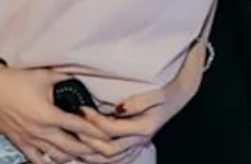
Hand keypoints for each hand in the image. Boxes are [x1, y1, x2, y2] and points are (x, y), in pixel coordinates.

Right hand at [0, 65, 117, 163]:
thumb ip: (65, 76)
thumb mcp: (44, 74)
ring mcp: (30, 140)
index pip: (80, 128)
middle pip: (73, 148)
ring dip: (74, 159)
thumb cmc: (16, 77)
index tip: (109, 136)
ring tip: (86, 158)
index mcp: (49, 115)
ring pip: (58, 158)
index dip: (96, 132)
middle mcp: (42, 132)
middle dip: (90, 151)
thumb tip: (81, 74)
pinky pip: (39, 160)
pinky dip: (51, 162)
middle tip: (104, 152)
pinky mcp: (20, 143)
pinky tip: (60, 162)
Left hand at [78, 72, 196, 160]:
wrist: (178, 97)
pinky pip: (117, 160)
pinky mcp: (135, 146)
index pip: (112, 130)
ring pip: (111, 160)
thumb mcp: (156, 93)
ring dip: (91, 154)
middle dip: (88, 140)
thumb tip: (119, 109)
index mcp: (143, 128)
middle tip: (72, 126)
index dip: (94, 122)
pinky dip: (101, 160)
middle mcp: (139, 141)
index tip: (80, 108)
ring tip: (74, 144)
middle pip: (108, 150)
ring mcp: (137, 146)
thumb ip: (138, 101)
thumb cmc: (165, 92)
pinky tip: (87, 155)